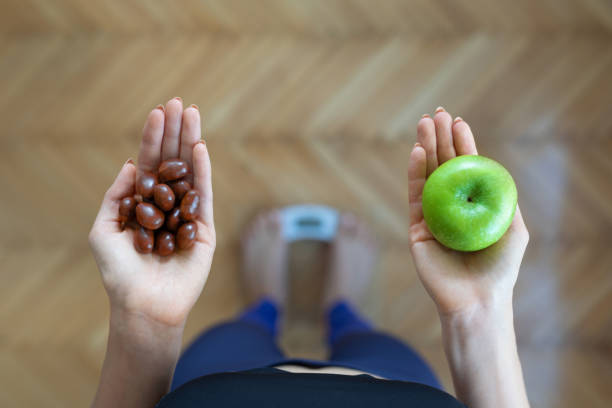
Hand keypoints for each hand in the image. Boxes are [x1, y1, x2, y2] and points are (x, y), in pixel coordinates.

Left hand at [89, 98, 214, 326]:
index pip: (150, 163)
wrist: (142, 302)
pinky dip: (202, 170)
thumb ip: (116, 195)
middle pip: (172, 161)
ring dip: (191, 141)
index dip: (153, 137)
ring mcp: (187, 214)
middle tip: (180, 102)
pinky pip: (203, 194)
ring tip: (193, 113)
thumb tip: (131, 164)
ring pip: (190, 171)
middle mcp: (167, 205)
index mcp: (144, 204)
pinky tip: (200, 147)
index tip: (158, 111)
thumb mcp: (103, 229)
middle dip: (175, 131)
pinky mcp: (204, 228)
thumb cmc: (119, 271)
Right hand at [408, 109, 528, 315]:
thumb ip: (504, 199)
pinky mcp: (416, 227)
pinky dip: (415, 173)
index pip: (465, 168)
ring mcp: (432, 216)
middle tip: (436, 113)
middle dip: (440, 138)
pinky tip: (418, 152)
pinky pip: (415, 195)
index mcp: (473, 204)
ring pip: (427, 175)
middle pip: (443, 165)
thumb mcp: (513, 228)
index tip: (457, 121)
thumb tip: (494, 168)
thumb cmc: (499, 267)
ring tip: (424, 123)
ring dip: (425, 147)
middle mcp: (451, 206)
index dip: (462, 143)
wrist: (476, 299)